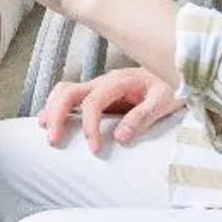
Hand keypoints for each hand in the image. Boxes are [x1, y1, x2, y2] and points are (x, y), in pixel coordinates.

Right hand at [38, 67, 182, 152]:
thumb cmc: (171, 87)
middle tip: (52, 140)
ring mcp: (99, 86)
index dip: (90, 126)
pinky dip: (58, 107)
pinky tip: (54, 122)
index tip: (94, 149)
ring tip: (45, 129)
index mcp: (119, 82)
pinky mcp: (98, 94)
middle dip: (56, 114)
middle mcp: (104, 81)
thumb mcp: (164, 102)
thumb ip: (142, 117)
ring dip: (52, 109)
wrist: (176, 73)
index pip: (94, 102)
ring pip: (65, 91)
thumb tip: (120, 136)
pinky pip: (71, 96)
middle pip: (68, 92)